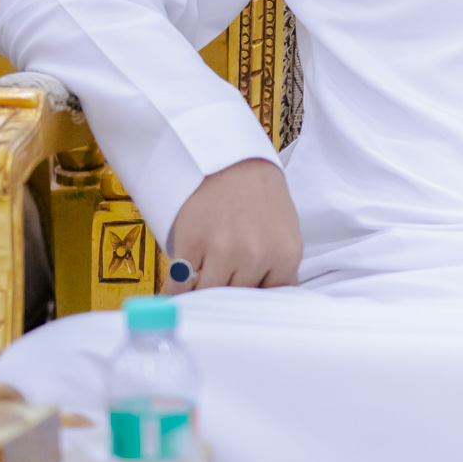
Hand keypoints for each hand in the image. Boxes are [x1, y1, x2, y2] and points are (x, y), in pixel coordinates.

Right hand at [163, 159, 302, 292]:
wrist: (227, 161)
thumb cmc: (259, 196)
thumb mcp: (285, 231)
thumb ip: (280, 266)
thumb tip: (270, 299)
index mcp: (286, 255)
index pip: (271, 297)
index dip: (257, 297)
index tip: (246, 299)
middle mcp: (257, 257)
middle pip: (239, 299)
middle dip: (231, 296)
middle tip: (222, 287)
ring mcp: (223, 253)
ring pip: (210, 295)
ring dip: (203, 294)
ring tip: (200, 288)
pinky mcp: (191, 246)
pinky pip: (180, 286)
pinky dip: (177, 292)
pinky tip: (178, 290)